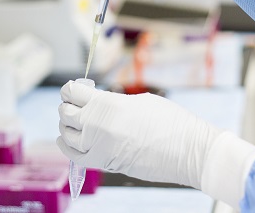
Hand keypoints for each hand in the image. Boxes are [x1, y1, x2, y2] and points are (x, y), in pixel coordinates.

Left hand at [57, 80, 254, 206]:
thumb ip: (113, 101)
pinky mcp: (105, 164)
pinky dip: (67, 146)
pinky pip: (75, 156)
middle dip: (67, 106)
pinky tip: (66, 140)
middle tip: (73, 103)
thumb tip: (98, 104)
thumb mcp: (139, 101)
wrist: (188, 151)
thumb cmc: (171, 121)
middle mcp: (97, 125)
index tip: (73, 89)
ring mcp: (99, 146)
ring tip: (72, 121)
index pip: (73, 93)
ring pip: (66, 134)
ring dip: (66, 125)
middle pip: (66, 113)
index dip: (70, 89)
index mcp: (107, 104)